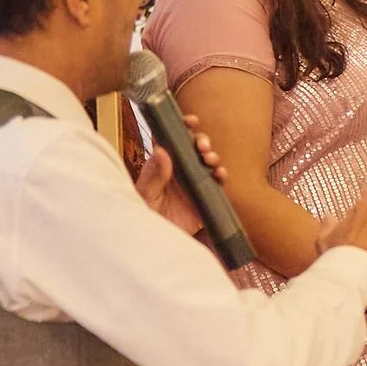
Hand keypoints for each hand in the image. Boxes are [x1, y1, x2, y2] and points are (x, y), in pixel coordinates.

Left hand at [136, 111, 224, 235]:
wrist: (157, 244)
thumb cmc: (145, 218)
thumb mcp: (145, 196)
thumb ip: (153, 175)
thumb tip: (162, 150)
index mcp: (160, 166)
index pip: (169, 140)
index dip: (179, 126)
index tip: (189, 120)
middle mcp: (178, 171)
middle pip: (192, 148)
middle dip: (200, 141)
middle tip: (202, 144)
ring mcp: (193, 184)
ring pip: (206, 162)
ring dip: (211, 156)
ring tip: (210, 159)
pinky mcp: (205, 198)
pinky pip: (217, 183)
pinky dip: (222, 176)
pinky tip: (220, 174)